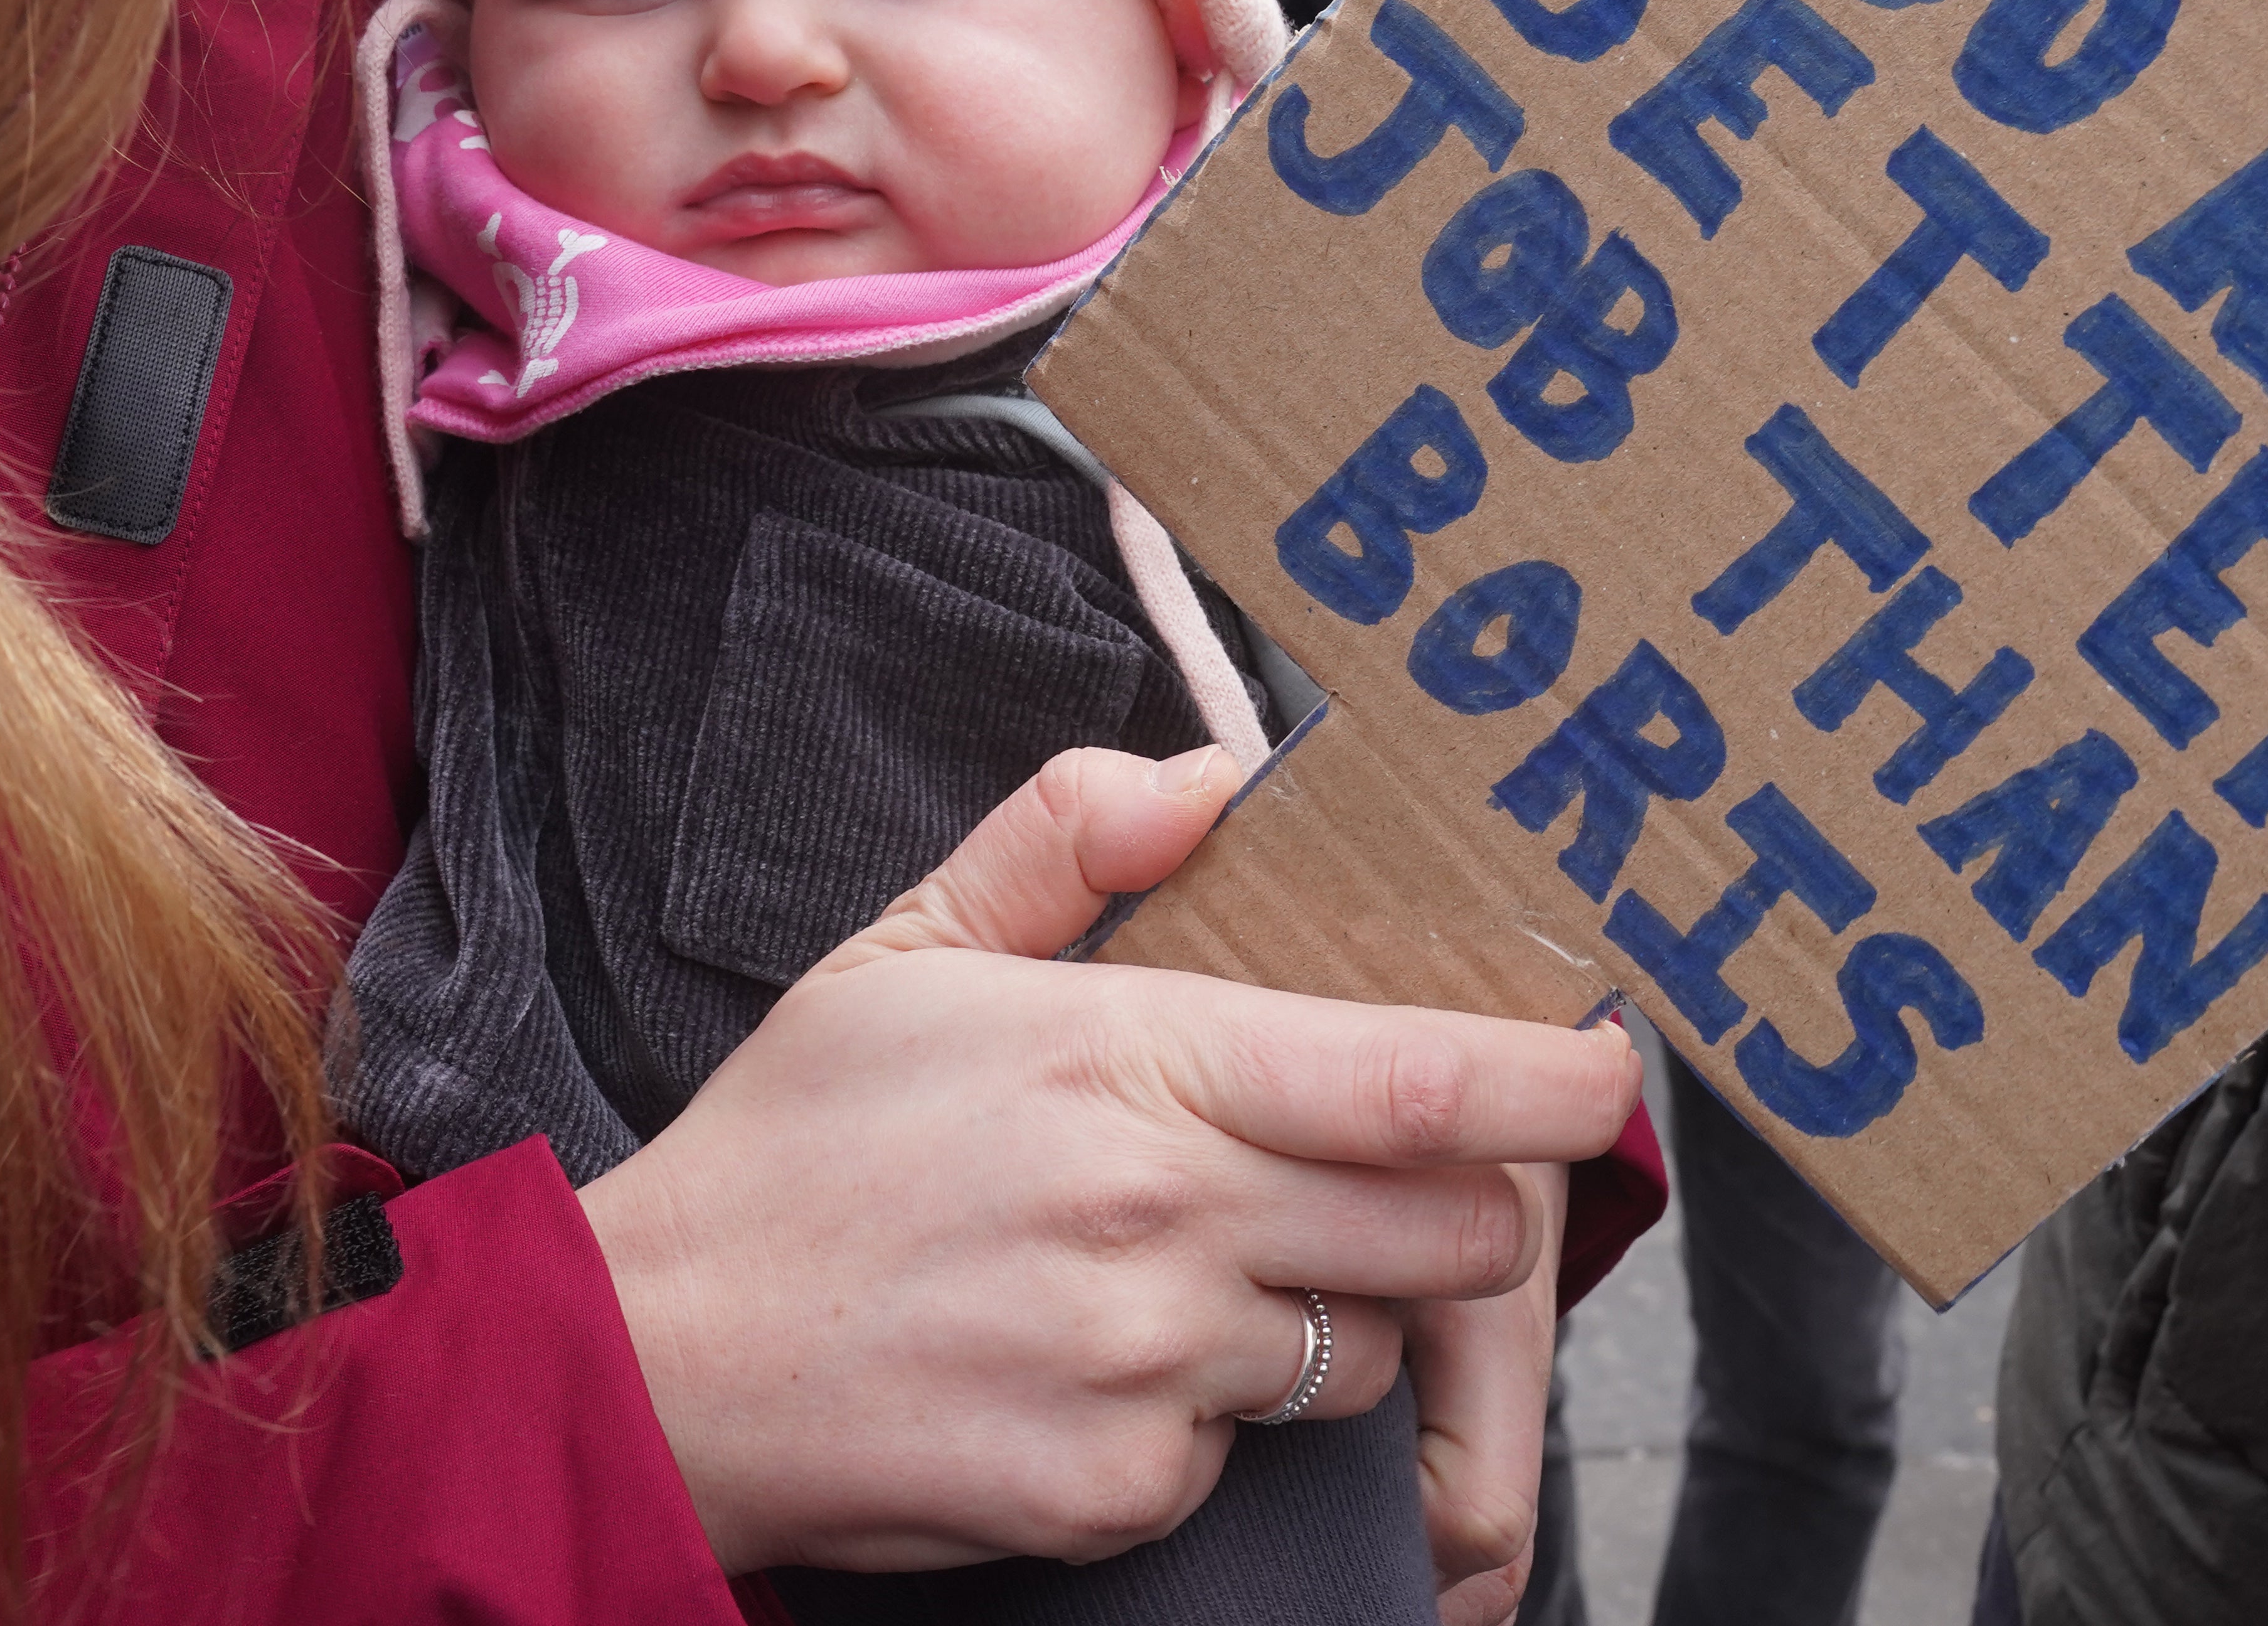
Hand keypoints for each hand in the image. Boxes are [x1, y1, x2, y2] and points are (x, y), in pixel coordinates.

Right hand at [579, 747, 1646, 1575]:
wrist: (653, 1360)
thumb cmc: (794, 1148)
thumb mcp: (903, 949)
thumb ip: (1063, 841)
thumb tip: (1204, 774)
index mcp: (1129, 1063)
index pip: (1413, 1077)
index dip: (1552, 1079)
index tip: (1614, 1066)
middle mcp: (1160, 1217)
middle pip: (1445, 1230)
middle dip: (1463, 1210)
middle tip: (1390, 1184)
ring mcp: (1144, 1367)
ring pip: (1357, 1350)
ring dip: (1322, 1317)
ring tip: (1187, 1276)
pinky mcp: (1117, 1494)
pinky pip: (1246, 1454)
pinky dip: (1207, 1422)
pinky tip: (1097, 1368)